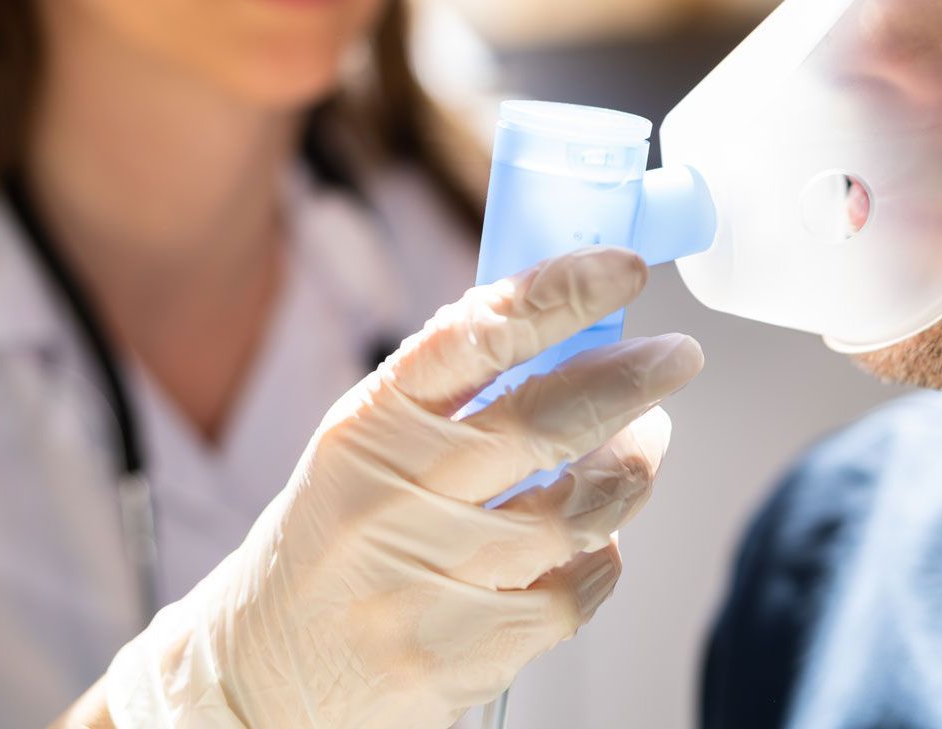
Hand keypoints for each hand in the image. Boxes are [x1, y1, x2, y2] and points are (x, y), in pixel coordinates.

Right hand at [100, 247, 701, 727]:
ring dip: (631, 469)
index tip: (625, 269)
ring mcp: (423, 582)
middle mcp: (393, 497)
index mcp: (371, 424)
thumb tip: (583, 331)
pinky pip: (571, 594)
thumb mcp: (368, 442)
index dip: (561, 294)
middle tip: (679, 356)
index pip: (474, 337)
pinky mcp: (454, 657)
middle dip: (630, 379)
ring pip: (575, 512)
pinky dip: (602, 558)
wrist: (263, 671)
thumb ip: (459, 393)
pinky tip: (595, 542)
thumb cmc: (341, 533)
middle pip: (541, 423)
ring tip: (644, 445)